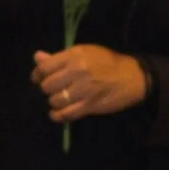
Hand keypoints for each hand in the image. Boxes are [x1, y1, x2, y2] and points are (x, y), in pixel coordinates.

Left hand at [31, 45, 147, 123]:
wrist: (132, 76)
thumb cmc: (106, 62)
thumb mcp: (84, 53)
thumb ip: (59, 57)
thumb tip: (37, 57)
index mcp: (75, 55)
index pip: (45, 67)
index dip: (37, 74)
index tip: (37, 78)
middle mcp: (78, 71)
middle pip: (48, 85)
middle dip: (46, 89)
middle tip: (52, 89)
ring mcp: (84, 89)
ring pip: (55, 100)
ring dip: (54, 102)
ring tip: (58, 100)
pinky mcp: (90, 105)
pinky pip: (67, 114)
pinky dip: (58, 116)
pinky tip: (56, 113)